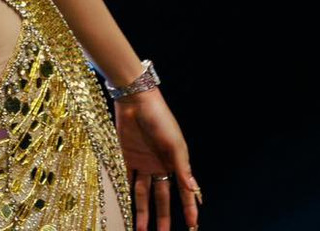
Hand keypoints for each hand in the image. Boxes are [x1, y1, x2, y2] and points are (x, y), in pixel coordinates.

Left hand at [115, 89, 200, 230]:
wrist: (136, 101)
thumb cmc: (161, 119)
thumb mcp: (174, 143)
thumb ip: (182, 167)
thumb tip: (193, 190)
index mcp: (176, 164)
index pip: (183, 192)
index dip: (188, 209)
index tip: (193, 226)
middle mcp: (160, 166)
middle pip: (162, 198)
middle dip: (163, 217)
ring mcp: (143, 163)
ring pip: (143, 193)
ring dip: (143, 211)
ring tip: (142, 230)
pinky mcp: (126, 157)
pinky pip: (126, 179)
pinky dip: (126, 193)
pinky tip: (125, 208)